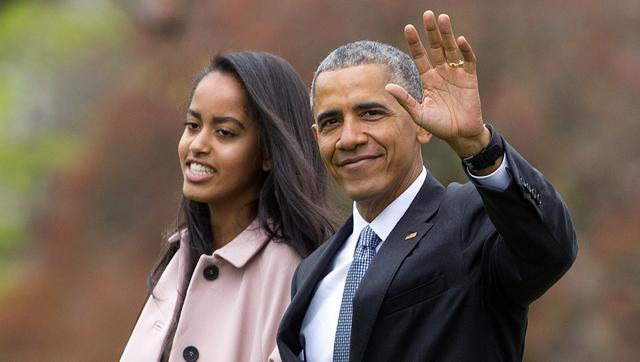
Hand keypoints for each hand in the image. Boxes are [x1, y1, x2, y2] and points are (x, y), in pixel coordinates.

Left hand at [385, 10, 489, 156]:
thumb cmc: (438, 126)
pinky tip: (460, 40)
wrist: (460, 134)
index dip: (415, 43)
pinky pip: (468, 61)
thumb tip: (387, 86)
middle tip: (427, 14)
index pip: (420, 56)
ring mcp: (456, 74)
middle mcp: (441, 72)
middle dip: (431, 32)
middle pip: (436, 47)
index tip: (408, 27)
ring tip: (442, 18)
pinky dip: (465, 50)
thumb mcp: (419, 113)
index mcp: (428, 79)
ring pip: (451, 49)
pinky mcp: (470, 78)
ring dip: (447, 34)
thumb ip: (405, 100)